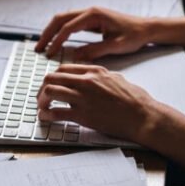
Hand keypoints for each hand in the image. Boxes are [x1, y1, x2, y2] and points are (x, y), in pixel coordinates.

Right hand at [35, 7, 150, 61]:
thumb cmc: (134, 36)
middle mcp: (89, 11)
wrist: (146, 29)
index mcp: (94, 15)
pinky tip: (57, 41)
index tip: (49, 54)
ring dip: (52, 31)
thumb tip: (75, 56)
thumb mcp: (115, 46)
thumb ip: (95, 51)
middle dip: (48, 33)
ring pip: (64, 19)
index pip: (68, 28)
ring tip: (43, 46)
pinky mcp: (92, 19)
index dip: (57, 41)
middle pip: (60, 19)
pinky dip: (61, 31)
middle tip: (38, 48)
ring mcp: (90, 14)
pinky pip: (71, 23)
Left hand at [37, 63, 156, 143]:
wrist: (142, 115)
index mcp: (94, 71)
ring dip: (41, 100)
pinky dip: (46, 115)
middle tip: (41, 96)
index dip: (53, 76)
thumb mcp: (117, 78)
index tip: (51, 84)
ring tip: (41, 107)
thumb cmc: (135, 99)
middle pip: (52, 77)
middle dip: (43, 87)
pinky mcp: (82, 115)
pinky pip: (56, 113)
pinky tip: (45, 117)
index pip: (64, 68)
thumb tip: (92, 77)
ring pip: (50, 91)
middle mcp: (86, 81)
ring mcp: (83, 98)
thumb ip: (101, 76)